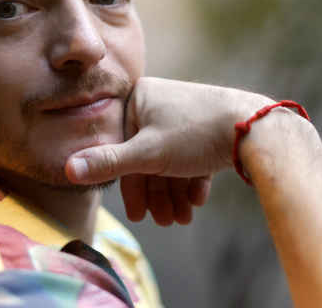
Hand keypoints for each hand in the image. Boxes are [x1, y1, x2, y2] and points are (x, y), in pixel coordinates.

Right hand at [65, 77, 272, 225]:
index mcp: (140, 99)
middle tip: (165, 222)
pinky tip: (196, 202)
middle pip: (148, 158)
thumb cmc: (196, 133)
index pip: (123, 147)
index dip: (130, 185)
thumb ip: (108, 163)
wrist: (252, 126)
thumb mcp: (147, 153)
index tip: (138, 215)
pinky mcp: (206, 126)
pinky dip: (191, 181)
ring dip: (174, 194)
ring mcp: (184, 114)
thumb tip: (68, 168)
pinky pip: (191, 157)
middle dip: (157, 194)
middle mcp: (160, 102)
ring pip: (171, 161)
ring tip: (182, 218)